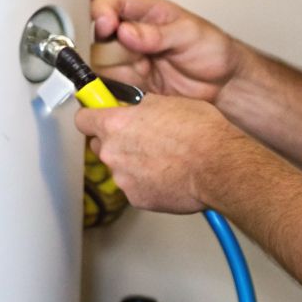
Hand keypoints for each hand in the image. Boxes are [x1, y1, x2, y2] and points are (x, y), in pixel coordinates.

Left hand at [74, 94, 241, 214]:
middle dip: (115, 141)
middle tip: (140, 137)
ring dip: (133, 163)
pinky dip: (146, 182)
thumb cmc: (199, 133)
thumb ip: (140, 108)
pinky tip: (167, 174)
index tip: (97, 115)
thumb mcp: (166, 102)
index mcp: (115, 124)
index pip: (82, 119)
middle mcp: (113, 152)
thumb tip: (136, 108)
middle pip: (100, 145)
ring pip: (119, 168)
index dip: (92, 116)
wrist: (218, 166)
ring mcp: (123, 178)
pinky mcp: (137, 199)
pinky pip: (134, 187)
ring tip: (162, 158)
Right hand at [91, 0, 243, 103]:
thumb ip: (157, 34)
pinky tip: (138, 92)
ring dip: (115, 73)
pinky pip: (113, 88)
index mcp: (145, 12)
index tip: (107, 26)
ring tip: (141, 77)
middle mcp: (132, 35)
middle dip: (109, 50)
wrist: (225, 83)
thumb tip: (125, 31)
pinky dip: (118, 92)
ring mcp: (131, 60)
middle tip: (132, 59)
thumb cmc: (213, 50)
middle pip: (100, 36)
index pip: (111, 2)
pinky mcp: (132, 84)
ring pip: (103, 65)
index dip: (102, 12)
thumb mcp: (189, 35)